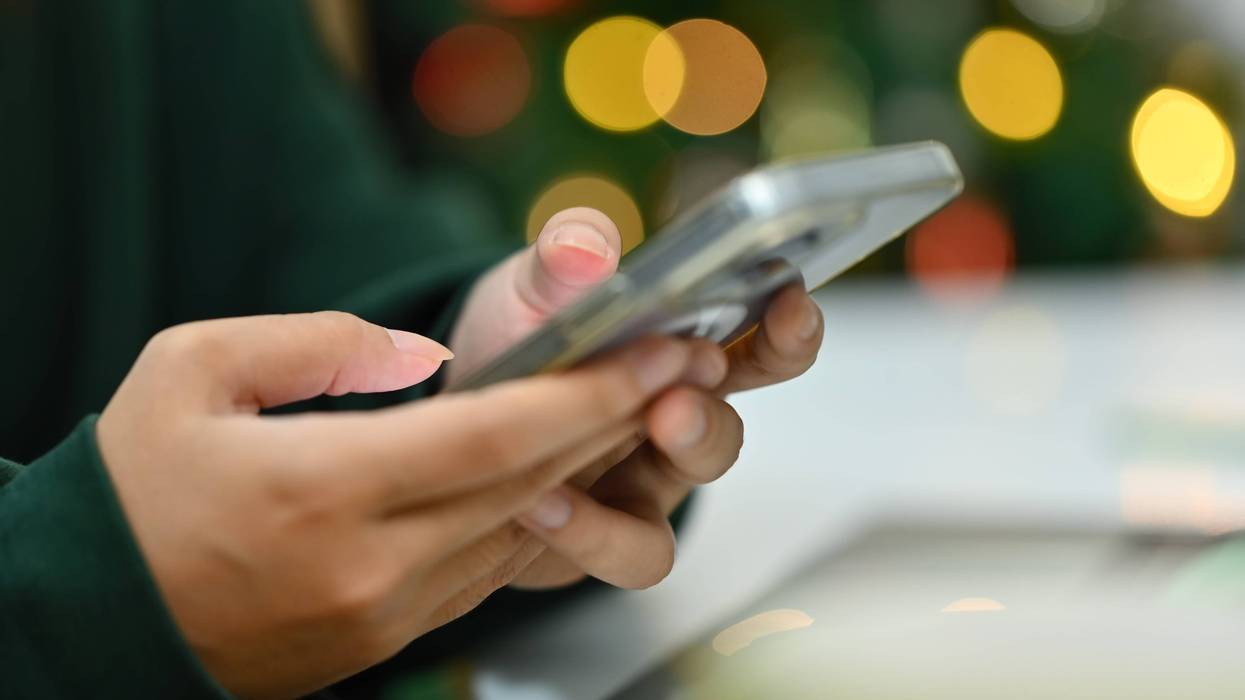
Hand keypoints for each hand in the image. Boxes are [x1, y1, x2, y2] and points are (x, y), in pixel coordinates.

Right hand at [96, 312, 697, 698]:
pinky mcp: (390, 634)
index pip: (495, 438)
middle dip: (617, 421)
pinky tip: (572, 471)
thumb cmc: (136, 490)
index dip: (587, 393)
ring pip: (521, 531)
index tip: (653, 351)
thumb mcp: (192, 370)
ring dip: (590, 468)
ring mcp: (387, 612)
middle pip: (530, 484)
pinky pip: (490, 569)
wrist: (98, 617)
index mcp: (321, 491)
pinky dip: (539, 515)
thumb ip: (317, 343)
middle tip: (680, 365)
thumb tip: (420, 355)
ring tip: (642, 408)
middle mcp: (371, 565)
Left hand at [442, 209, 823, 589]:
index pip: (756, 342)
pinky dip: (592, 532)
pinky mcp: (607, 536)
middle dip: (708, 415)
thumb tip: (588, 244)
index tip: (790, 305)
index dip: (787, 329)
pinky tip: (541, 504)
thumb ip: (559, 267)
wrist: (448, 424)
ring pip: (688, 488)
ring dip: (662, 465)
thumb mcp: (527, 294)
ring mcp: (645, 481)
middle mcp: (672, 417)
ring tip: (618, 440)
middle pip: (728, 426)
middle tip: (673, 403)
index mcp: (673, 351)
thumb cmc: (512, 346)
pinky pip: (631, 549)